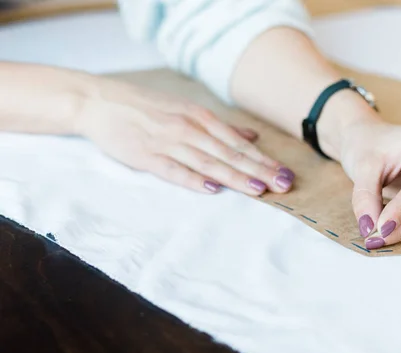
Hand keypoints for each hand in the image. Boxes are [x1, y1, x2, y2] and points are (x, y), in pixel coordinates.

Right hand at [75, 77, 295, 193]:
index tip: (286, 174)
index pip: (239, 144)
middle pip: (230, 154)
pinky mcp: (146, 156)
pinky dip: (193, 179)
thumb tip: (252, 139)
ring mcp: (167, 142)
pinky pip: (174, 170)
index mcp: (200, 118)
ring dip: (235, 176)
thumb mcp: (187, 111)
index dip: (264, 161)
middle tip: (284, 184)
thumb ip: (220, 128)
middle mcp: (189, 128)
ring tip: (259, 189)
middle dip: (259, 171)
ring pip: (208, 162)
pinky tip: (213, 189)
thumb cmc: (148, 109)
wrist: (101, 102)